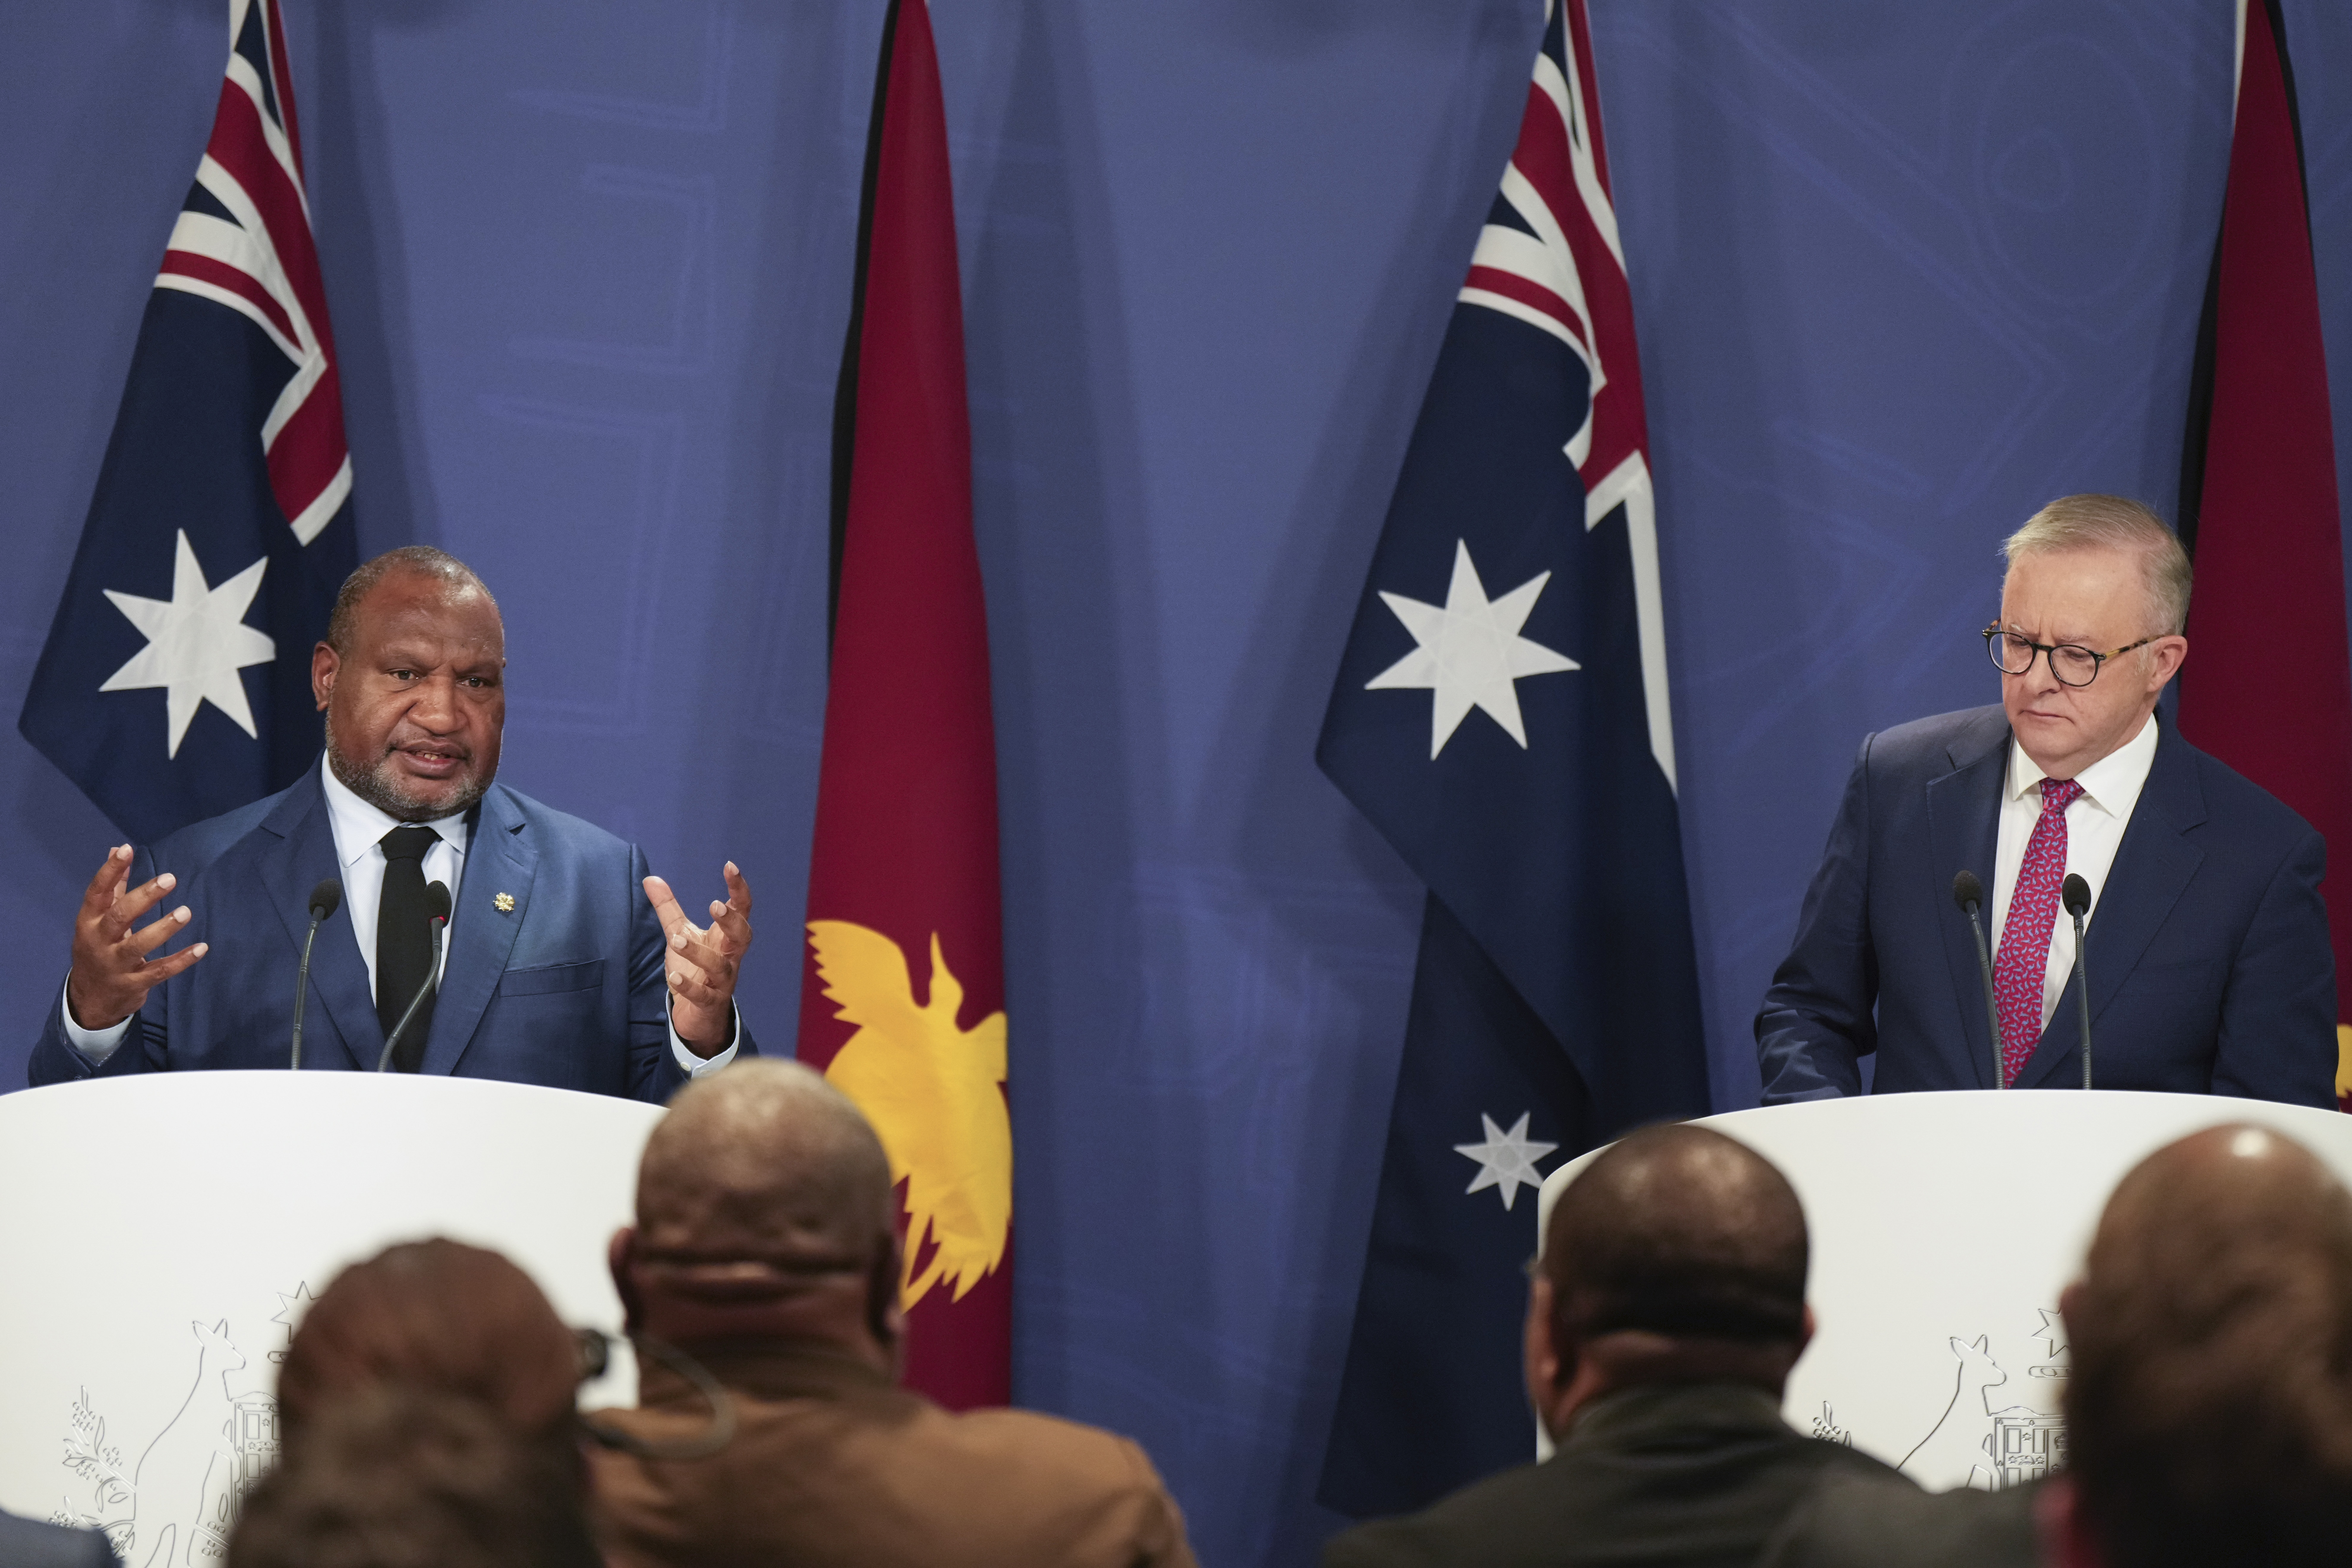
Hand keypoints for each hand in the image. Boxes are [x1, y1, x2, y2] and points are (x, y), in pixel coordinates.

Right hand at [66, 846, 209, 1030]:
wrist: (90, 998)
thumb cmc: (98, 948)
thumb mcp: (98, 919)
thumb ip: (113, 886)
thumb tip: (118, 848)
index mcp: (89, 922)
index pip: (97, 892)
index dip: (110, 871)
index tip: (127, 850)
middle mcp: (99, 942)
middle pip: (119, 916)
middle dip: (143, 897)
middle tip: (169, 879)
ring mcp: (115, 965)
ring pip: (138, 945)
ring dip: (164, 928)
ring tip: (186, 912)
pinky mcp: (134, 984)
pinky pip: (159, 971)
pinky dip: (181, 960)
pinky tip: (202, 948)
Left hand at [644, 862, 751, 1055]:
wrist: (698, 1014)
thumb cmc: (694, 968)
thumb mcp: (680, 933)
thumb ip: (669, 908)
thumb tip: (650, 878)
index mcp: (725, 937)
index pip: (741, 909)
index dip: (739, 889)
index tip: (730, 866)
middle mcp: (729, 957)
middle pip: (743, 937)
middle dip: (732, 921)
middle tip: (715, 906)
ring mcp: (721, 981)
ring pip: (721, 967)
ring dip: (700, 953)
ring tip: (677, 940)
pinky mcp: (709, 1003)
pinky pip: (703, 995)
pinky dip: (689, 987)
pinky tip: (673, 978)